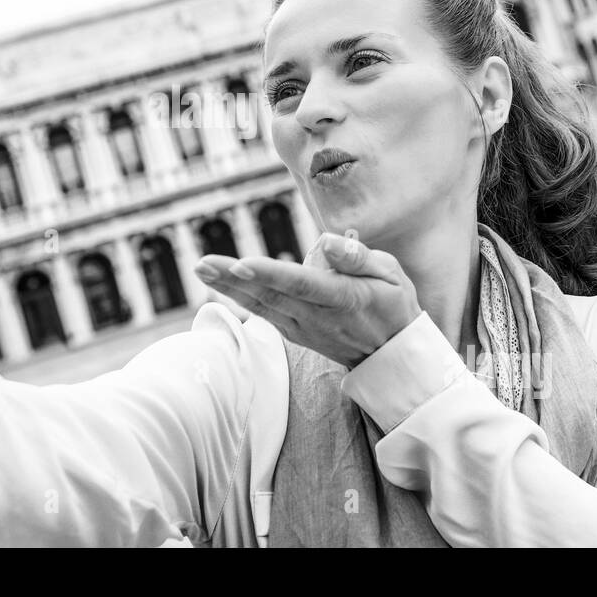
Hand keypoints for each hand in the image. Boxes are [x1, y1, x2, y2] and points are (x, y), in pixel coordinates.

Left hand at [192, 233, 420, 368]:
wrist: (393, 356)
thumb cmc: (394, 305)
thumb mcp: (392, 274)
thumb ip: (357, 256)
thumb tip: (325, 240)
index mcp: (343, 297)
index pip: (300, 284)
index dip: (269, 274)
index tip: (240, 264)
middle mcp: (318, 316)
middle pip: (271, 294)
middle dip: (234, 278)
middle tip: (202, 263)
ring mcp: (304, 328)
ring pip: (262, 305)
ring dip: (230, 288)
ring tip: (202, 269)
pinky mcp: (296, 333)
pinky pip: (265, 314)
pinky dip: (241, 300)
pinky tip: (220, 285)